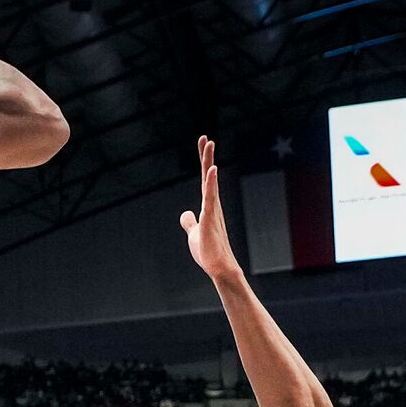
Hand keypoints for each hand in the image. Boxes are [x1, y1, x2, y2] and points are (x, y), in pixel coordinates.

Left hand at [178, 136, 243, 285]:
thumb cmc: (209, 251)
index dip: (203, 162)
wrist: (219, 268)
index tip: (204, 144)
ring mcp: (212, 210)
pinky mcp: (210, 219)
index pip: (204, 180)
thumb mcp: (194, 234)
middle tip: (206, 138)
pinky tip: (211, 169)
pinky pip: (210, 197)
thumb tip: (186, 214)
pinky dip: (210, 182)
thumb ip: (190, 222)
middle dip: (206, 157)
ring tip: (209, 144)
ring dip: (208, 162)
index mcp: (208, 206)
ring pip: (209, 182)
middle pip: (207, 176)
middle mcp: (212, 205)